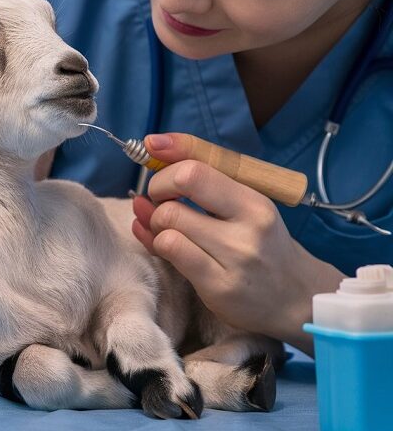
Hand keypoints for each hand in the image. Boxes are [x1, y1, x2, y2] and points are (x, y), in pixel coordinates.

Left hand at [131, 133, 344, 353]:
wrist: (296, 297)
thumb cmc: (262, 245)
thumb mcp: (243, 206)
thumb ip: (203, 179)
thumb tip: (151, 150)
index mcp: (255, 200)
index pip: (200, 165)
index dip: (168, 156)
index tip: (151, 151)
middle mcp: (250, 226)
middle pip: (182, 183)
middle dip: (158, 188)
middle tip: (161, 200)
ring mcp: (235, 257)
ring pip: (168, 220)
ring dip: (156, 221)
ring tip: (166, 228)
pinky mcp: (219, 286)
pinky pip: (170, 249)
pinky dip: (157, 242)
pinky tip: (164, 244)